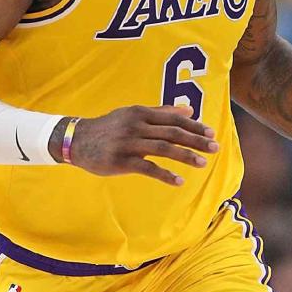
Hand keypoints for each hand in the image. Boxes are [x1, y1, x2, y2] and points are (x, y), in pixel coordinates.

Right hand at [58, 105, 219, 185]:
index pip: (173, 118)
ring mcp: (129, 143)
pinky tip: (179, 181)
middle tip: (215, 147)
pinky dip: (165, 174)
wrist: (77, 140)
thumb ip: (161, 112)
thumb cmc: (110, 127)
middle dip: (195, 140)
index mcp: (141, 113)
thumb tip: (189, 110)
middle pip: (172, 132)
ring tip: (203, 163)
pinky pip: (147, 168)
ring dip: (185, 156)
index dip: (194, 126)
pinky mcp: (121, 161)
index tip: (211, 133)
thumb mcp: (133, 114)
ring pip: (163, 148)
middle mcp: (137, 126)